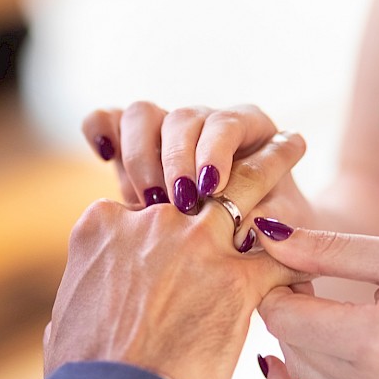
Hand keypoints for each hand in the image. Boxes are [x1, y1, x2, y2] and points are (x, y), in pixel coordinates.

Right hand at [45, 136, 309, 378]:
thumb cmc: (84, 377)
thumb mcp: (67, 320)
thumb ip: (86, 298)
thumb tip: (82, 315)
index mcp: (103, 226)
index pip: (144, 202)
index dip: (165, 211)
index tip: (182, 216)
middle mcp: (150, 223)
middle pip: (195, 175)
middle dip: (223, 155)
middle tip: (250, 138)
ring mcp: (195, 245)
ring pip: (244, 187)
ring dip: (272, 164)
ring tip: (292, 145)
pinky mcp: (236, 280)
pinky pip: (280, 258)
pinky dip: (299, 260)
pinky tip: (315, 256)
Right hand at [81, 103, 313, 246]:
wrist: (234, 263)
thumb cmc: (267, 242)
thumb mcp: (277, 235)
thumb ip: (270, 224)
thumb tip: (253, 226)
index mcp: (248, 130)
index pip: (228, 123)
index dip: (216, 150)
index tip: (212, 187)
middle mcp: (205, 124)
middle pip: (182, 118)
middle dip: (178, 158)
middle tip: (179, 201)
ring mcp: (165, 134)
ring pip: (141, 115)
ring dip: (141, 154)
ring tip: (148, 200)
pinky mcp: (131, 148)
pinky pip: (107, 120)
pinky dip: (101, 128)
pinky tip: (104, 154)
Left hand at [252, 222, 378, 378]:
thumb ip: (331, 250)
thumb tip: (268, 235)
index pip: (286, 316)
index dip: (279, 286)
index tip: (296, 268)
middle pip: (292, 346)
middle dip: (289, 312)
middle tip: (309, 284)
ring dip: (297, 345)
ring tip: (321, 315)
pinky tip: (279, 370)